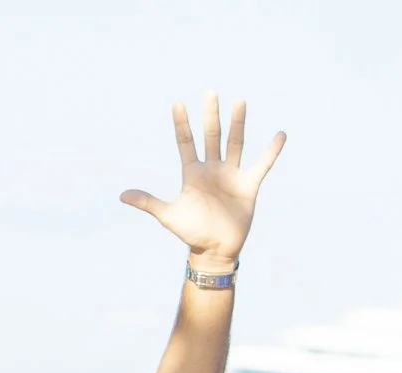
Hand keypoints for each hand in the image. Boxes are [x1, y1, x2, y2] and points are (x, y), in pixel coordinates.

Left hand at [119, 92, 284, 271]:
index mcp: (192, 173)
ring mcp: (231, 175)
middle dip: (210, 115)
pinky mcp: (248, 185)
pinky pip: (262, 164)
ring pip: (235, 143)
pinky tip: (280, 135)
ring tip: (240, 102)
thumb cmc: (191, 233)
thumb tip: (121, 196)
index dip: (181, 124)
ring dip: (238, 124)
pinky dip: (272, 151)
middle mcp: (212, 169)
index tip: (177, 103)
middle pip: (211, 136)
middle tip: (210, 92)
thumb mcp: (168, 216)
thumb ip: (148, 202)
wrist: (215, 251)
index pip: (185, 142)